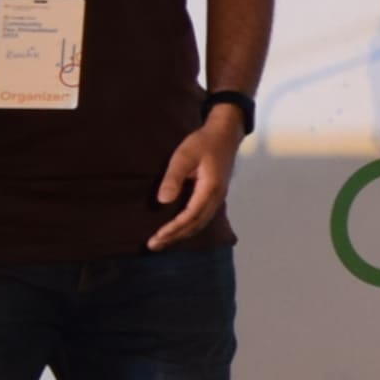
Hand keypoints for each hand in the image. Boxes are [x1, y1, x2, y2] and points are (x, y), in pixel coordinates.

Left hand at [144, 114, 242, 250]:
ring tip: (163, 241)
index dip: (174, 228)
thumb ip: (174, 178)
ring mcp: (218, 197)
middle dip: (176, 236)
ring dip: (182, 234)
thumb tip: (163, 201)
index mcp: (210, 188)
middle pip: (197, 224)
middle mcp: (217, 197)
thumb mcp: (184, 156)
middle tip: (154, 245)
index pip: (191, 215)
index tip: (157, 236)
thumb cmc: (203, 142)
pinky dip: (189, 226)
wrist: (225, 133)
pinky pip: (203, 216)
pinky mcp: (215, 194)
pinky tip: (179, 228)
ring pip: (201, 222)